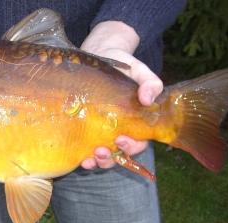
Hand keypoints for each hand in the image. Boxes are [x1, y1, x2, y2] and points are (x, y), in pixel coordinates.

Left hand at [79, 21, 162, 168]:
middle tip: (101, 151)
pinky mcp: (85, 129)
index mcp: (135, 121)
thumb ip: (149, 82)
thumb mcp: (138, 70)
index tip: (121, 139)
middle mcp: (119, 130)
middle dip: (111, 158)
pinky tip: (78, 157)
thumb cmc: (122, 65)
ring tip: (89, 159)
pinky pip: (85, 149)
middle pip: (119, 154)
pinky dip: (83, 157)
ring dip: (98, 161)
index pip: (138, 142)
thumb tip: (148, 99)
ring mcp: (101, 132)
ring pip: (103, 156)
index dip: (132, 146)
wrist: (100, 54)